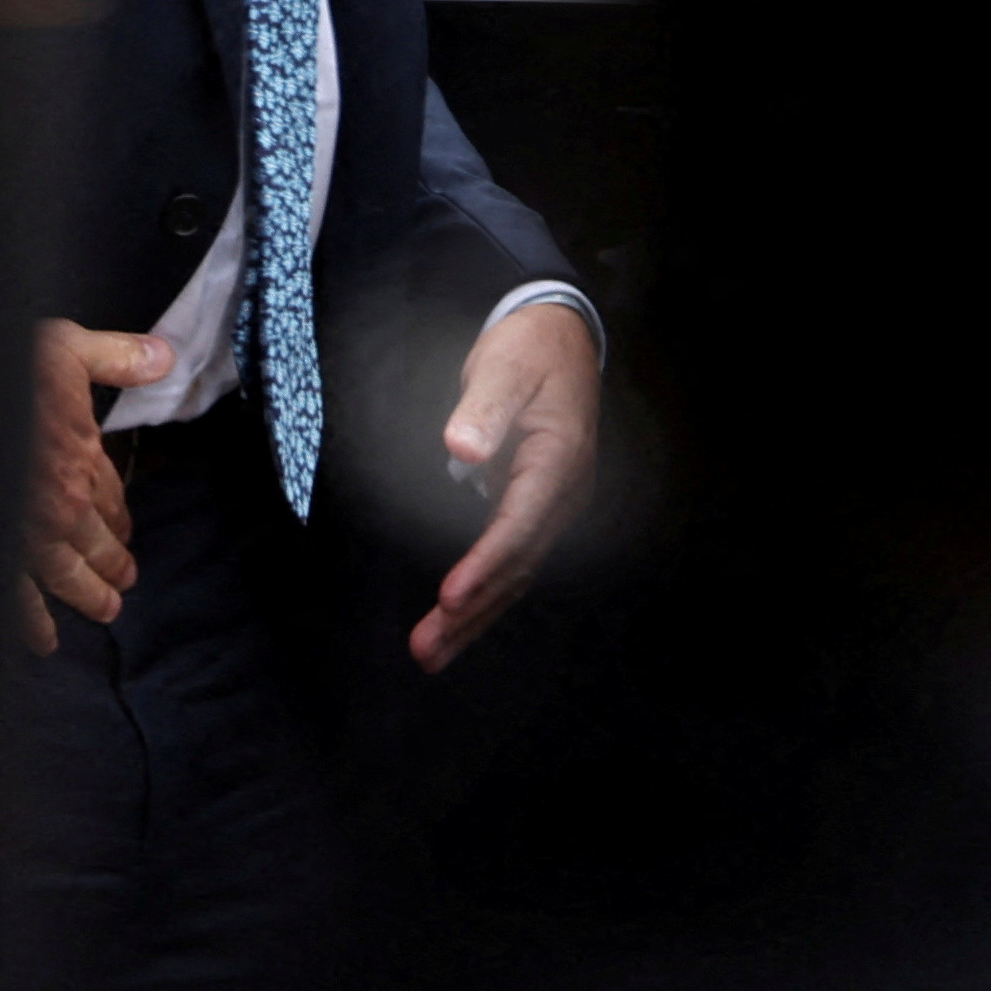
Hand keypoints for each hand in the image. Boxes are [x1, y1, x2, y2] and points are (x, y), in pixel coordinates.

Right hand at [22, 321, 170, 652]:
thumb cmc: (0, 368)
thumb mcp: (64, 347)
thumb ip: (115, 356)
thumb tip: (164, 358)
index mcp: (79, 455)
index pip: (108, 494)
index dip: (118, 515)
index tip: (126, 532)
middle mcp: (59, 501)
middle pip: (92, 541)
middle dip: (110, 564)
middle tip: (122, 587)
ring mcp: (26, 532)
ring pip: (64, 573)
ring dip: (86, 594)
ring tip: (106, 611)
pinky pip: (15, 596)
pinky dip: (29, 622)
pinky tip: (41, 642)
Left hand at [412, 300, 600, 672]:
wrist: (561, 338)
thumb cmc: (529, 350)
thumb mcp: (503, 364)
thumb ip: (484, 406)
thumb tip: (462, 448)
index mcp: (559, 458)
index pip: (519, 524)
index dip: (484, 564)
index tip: (449, 596)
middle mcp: (565, 492)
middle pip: (517, 563)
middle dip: (471, 610)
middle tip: (426, 649)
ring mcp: (556, 505)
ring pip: (517, 572)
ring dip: (476, 615)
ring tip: (432, 652)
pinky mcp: (541, 509)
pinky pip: (516, 561)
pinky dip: (487, 596)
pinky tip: (460, 621)